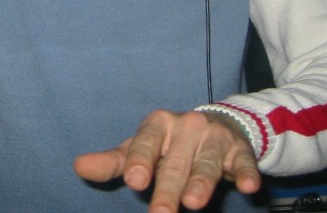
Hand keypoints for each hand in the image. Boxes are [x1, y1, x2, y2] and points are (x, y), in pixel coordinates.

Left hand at [74, 110, 260, 212]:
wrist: (217, 125)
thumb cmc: (169, 144)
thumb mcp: (141, 149)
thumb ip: (114, 161)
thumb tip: (78, 166)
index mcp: (158, 124)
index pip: (147, 141)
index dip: (141, 159)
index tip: (133, 180)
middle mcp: (187, 127)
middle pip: (176, 162)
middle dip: (168, 188)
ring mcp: (214, 138)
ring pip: (207, 163)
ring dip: (202, 182)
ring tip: (193, 203)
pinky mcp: (239, 151)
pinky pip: (244, 162)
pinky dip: (247, 173)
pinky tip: (248, 186)